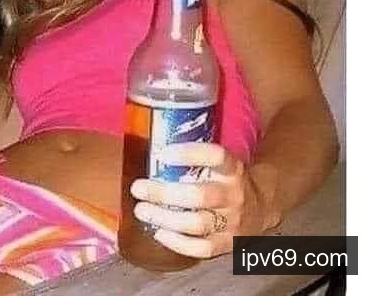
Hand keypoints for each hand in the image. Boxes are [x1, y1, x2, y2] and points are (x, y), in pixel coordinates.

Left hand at [130, 142, 278, 258]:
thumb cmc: (226, 180)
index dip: (189, 154)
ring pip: (198, 223)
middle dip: (163, 193)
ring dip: (165, 218)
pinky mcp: (229, 243)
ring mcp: (233, 222)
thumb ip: (194, 159)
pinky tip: (159, 233)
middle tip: (138, 188)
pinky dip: (178, 243)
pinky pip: (203, 248)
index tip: (162, 153)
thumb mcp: (219, 163)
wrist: (262, 206)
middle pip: (199, 195)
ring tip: (141, 210)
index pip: (216, 156)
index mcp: (232, 169)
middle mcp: (234, 195)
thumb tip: (152, 152)